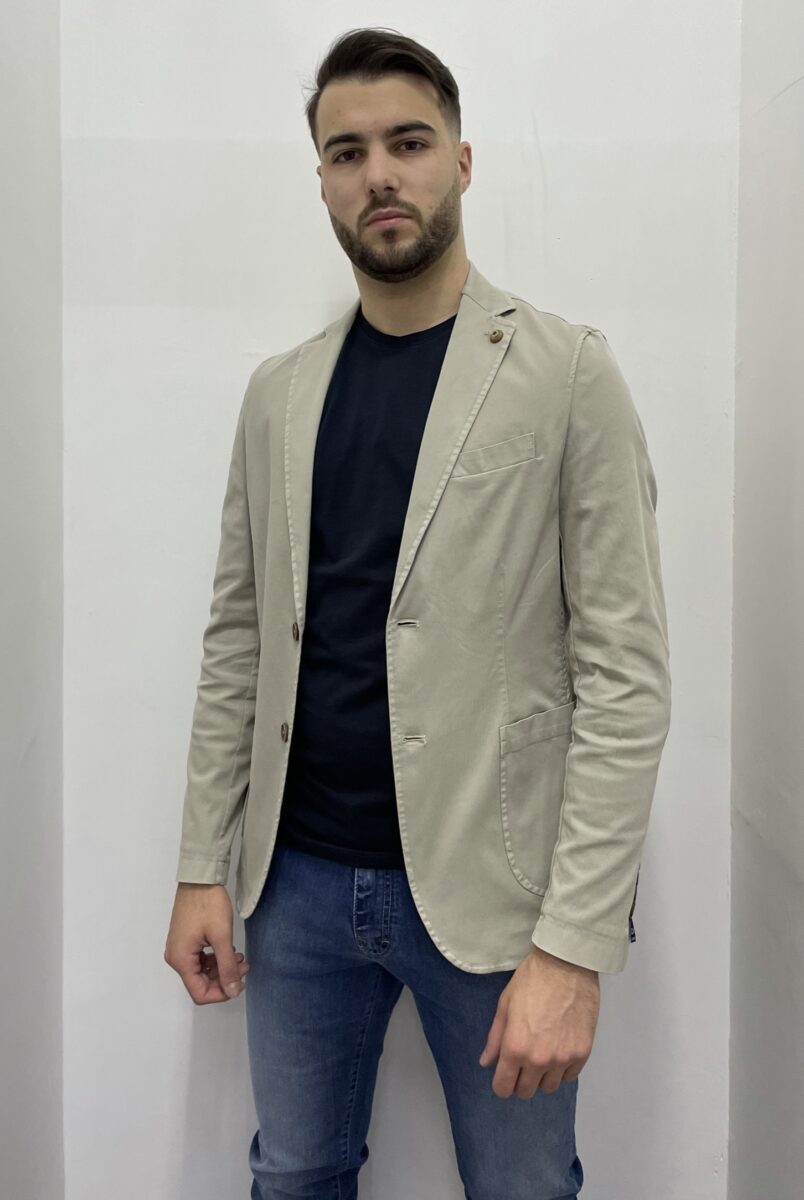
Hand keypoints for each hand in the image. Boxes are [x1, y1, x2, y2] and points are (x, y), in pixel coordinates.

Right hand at [164, 882, 250, 1004]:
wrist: (199, 878)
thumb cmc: (209, 905)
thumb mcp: (222, 937)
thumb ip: (227, 967)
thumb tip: (233, 991)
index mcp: (181, 960)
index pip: (199, 993)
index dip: (221, 994)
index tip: (239, 983)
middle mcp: (176, 957)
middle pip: (200, 982)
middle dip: (224, 978)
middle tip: (244, 966)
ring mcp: (179, 948)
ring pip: (202, 971)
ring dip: (221, 968)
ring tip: (239, 957)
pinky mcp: (185, 940)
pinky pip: (200, 959)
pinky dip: (215, 958)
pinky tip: (229, 951)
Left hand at [478, 943, 599, 1098]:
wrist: (566, 965)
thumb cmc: (531, 980)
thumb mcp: (505, 1005)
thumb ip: (495, 1038)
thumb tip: (486, 1063)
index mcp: (515, 1048)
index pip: (504, 1088)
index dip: (501, 1083)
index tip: (504, 1074)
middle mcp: (539, 1060)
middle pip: (526, 1091)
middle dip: (520, 1080)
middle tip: (522, 1061)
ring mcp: (563, 1058)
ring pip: (549, 1087)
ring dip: (542, 1076)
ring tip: (542, 1053)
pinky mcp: (583, 1053)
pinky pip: (569, 1076)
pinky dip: (562, 1069)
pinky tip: (559, 1049)